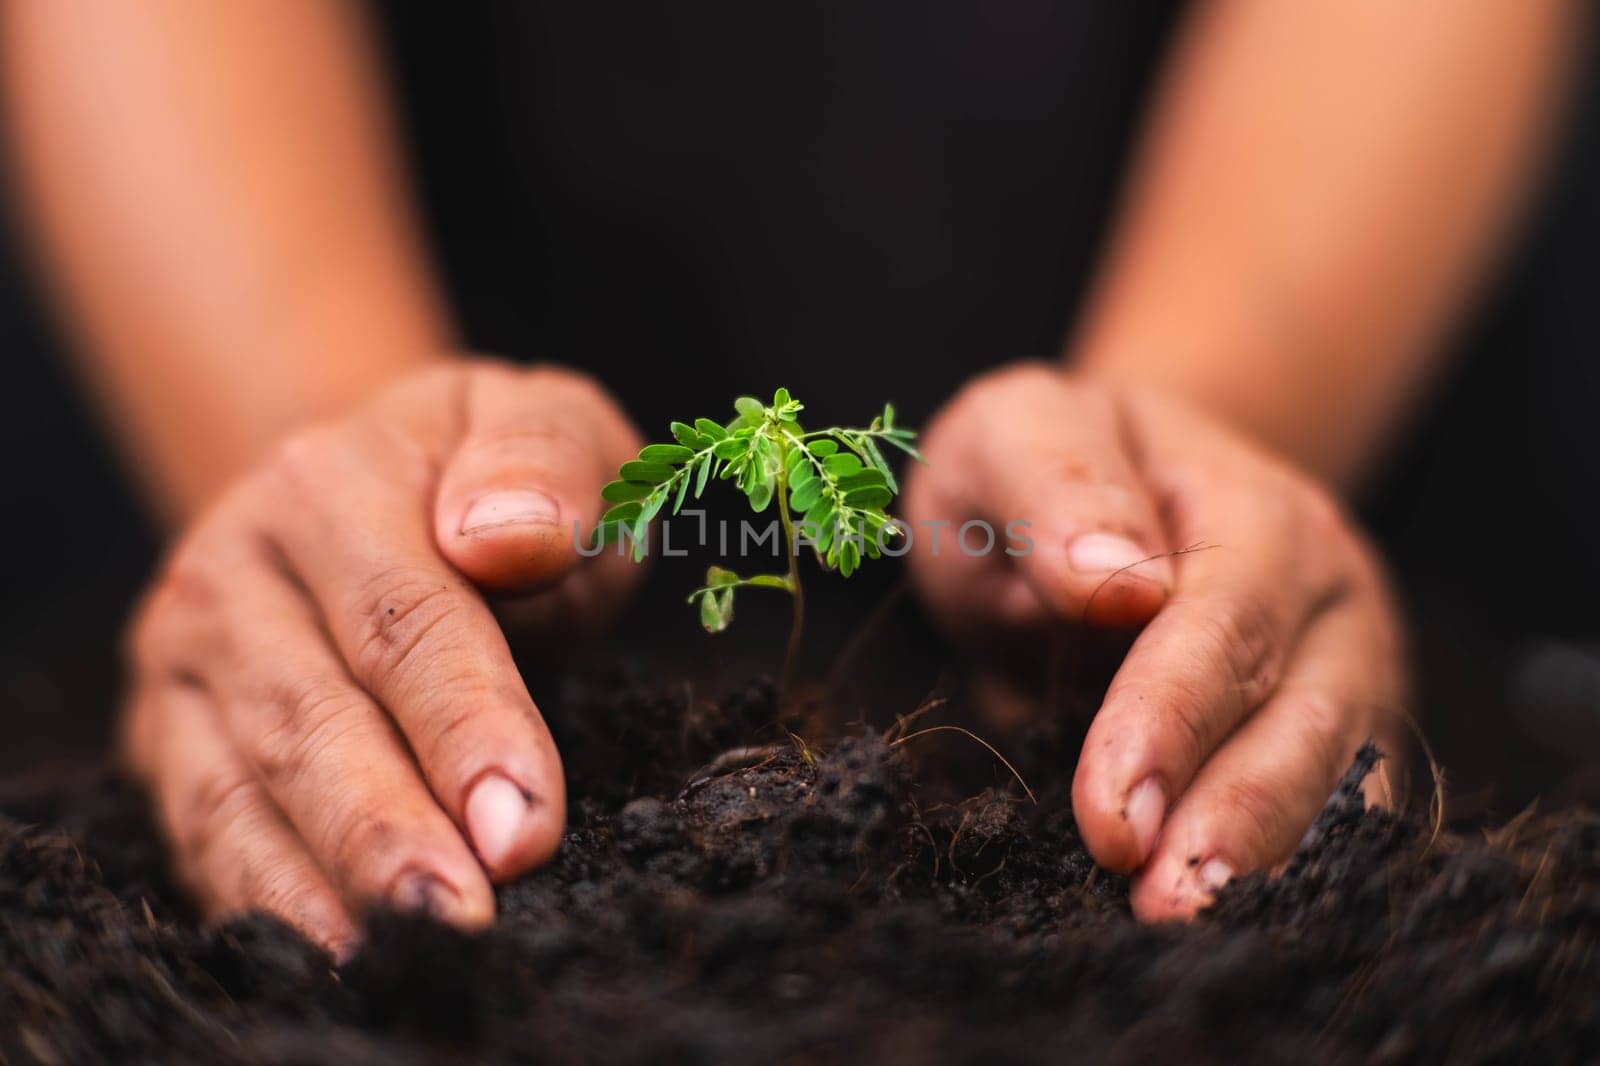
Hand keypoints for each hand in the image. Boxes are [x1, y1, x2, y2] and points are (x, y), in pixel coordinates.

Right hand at [122, 360, 640, 954]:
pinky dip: (263, 897)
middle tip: (463, 914)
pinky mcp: (170, 731)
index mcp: (332, 481)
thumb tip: (513, 536)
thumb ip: (549, 463)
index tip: (524, 823)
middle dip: (389, 827)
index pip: (405, 619)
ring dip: (323, 879)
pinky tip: (337, 947)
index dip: (466, 726)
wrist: (368, 480)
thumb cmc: (488, 474)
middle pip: (311, 716)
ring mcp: (188, 657)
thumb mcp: (545, 424)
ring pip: (242, 786)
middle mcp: (235, 567)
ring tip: (402, 949)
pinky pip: (206, 828)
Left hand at [904, 363, 1406, 919]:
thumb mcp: (1015, 430)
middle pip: (1302, 712)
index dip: (1170, 719)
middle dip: (1234, 816)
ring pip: (1335, 777)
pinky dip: (1287, 871)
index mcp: (1250, 505)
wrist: (1115, 483)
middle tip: (1163, 903)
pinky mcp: (1338, 736)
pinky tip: (1229, 922)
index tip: (1112, 816)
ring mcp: (1345, 667)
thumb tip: (1110, 582)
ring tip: (1188, 927)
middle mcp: (1322, 590)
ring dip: (1265, 860)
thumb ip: (1051, 483)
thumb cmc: (1048, 468)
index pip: (1222, 619)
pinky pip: (1334, 812)